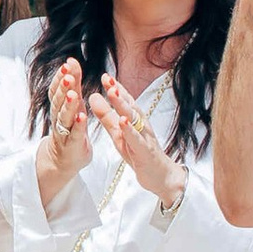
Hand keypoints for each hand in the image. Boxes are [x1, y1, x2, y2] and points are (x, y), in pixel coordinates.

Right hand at [36, 56, 91, 201]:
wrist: (64, 159)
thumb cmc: (71, 128)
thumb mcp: (73, 104)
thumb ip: (73, 85)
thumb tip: (71, 60)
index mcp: (60, 106)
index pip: (57, 89)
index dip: (61, 77)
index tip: (67, 63)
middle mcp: (59, 117)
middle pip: (59, 101)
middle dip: (63, 88)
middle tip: (69, 76)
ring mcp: (64, 132)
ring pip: (64, 117)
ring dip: (69, 105)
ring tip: (73, 94)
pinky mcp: (73, 145)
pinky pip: (75, 134)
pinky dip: (78, 126)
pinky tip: (82, 117)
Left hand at [85, 79, 184, 206]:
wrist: (159, 176)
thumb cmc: (138, 153)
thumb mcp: (118, 134)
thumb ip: (107, 117)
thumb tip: (93, 97)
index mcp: (135, 120)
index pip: (125, 100)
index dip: (115, 87)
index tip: (104, 75)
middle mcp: (141, 125)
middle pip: (129, 105)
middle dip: (118, 92)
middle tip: (107, 78)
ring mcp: (144, 137)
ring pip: (134, 119)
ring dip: (123, 105)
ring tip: (112, 93)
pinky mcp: (145, 151)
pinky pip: (137, 139)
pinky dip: (130, 130)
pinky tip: (123, 121)